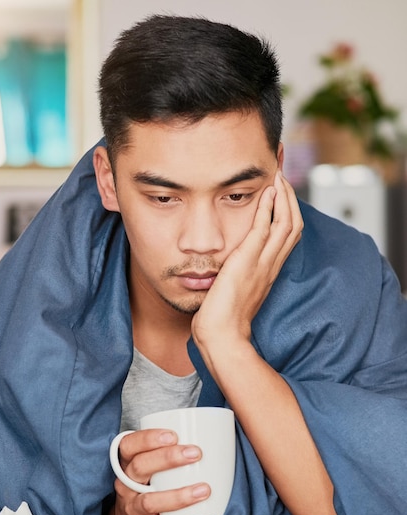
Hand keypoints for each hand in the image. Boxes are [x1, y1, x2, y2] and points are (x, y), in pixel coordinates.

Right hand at [106, 428, 215, 514]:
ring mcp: (133, 510)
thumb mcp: (147, 470)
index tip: (173, 435)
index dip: (148, 439)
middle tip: (196, 453)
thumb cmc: (146, 489)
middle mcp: (126, 485)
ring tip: (205, 490)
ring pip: (151, 501)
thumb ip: (165, 455)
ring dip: (179, 496)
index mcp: (127, 465)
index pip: (129, 446)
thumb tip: (210, 438)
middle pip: (139, 467)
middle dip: (167, 459)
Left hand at [192, 171, 302, 349]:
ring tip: (279, 176)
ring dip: (284, 197)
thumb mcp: (233, 294)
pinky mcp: (248, 261)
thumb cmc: (222, 321)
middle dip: (291, 199)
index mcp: (267, 273)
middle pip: (293, 226)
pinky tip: (268, 191)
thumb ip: (235, 279)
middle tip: (283, 178)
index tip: (281, 197)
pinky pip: (264, 228)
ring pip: (286, 223)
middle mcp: (270, 266)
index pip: (286, 238)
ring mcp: (262, 263)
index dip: (287, 215)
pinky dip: (269, 208)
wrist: (222, 336)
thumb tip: (225, 272)